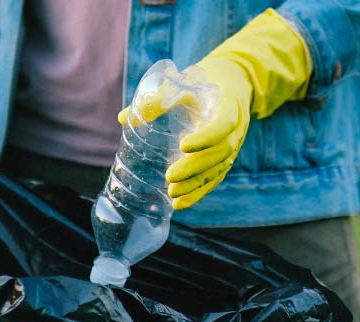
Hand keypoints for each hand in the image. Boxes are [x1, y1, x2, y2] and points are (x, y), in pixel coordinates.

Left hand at [118, 8, 310, 209]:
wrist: (236, 83)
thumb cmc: (207, 79)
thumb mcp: (186, 80)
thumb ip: (157, 97)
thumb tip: (122, 118)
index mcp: (229, 107)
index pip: (222, 125)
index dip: (205, 137)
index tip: (184, 145)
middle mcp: (236, 130)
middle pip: (219, 154)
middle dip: (194, 168)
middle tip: (169, 177)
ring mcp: (233, 146)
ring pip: (217, 170)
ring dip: (196, 184)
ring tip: (172, 194)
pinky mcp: (226, 157)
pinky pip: (215, 178)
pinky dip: (199, 192)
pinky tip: (181, 204)